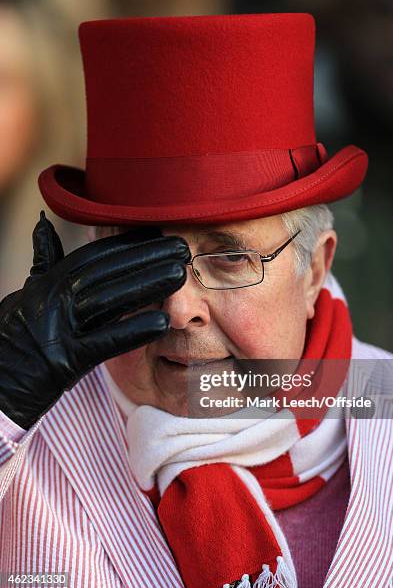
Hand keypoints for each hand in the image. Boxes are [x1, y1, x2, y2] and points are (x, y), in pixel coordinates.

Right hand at [0, 211, 189, 429]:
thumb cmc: (11, 340)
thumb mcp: (24, 296)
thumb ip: (43, 263)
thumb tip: (43, 225)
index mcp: (46, 285)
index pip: (91, 257)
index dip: (126, 244)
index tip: (157, 233)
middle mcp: (50, 301)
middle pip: (105, 273)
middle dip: (145, 258)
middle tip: (181, 248)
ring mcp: (56, 330)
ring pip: (107, 301)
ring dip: (147, 286)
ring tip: (180, 274)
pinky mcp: (63, 362)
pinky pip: (103, 344)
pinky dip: (133, 332)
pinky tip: (162, 323)